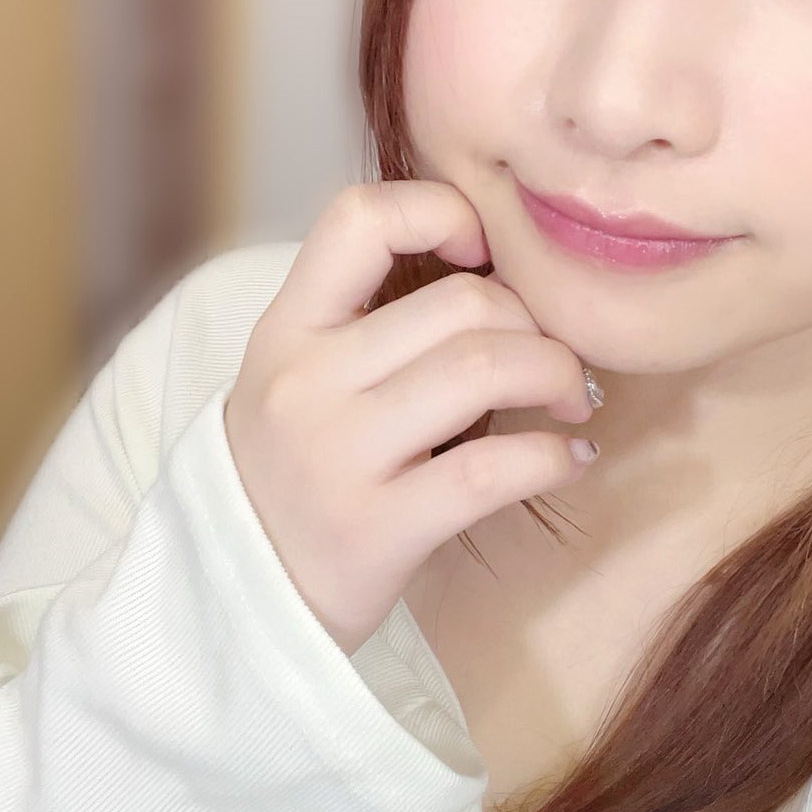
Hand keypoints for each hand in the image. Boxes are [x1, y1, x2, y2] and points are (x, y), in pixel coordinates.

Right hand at [223, 179, 599, 655]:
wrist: (238, 600)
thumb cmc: (294, 479)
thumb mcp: (297, 382)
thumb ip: (368, 326)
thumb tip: (497, 273)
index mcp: (285, 331)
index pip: (360, 218)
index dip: (440, 212)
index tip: (482, 253)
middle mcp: (305, 382)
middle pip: (461, 302)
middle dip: (537, 323)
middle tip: (558, 359)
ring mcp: (337, 456)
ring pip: (484, 369)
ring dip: (558, 377)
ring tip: (573, 401)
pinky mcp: (376, 528)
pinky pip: (493, 469)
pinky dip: (554, 456)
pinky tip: (571, 459)